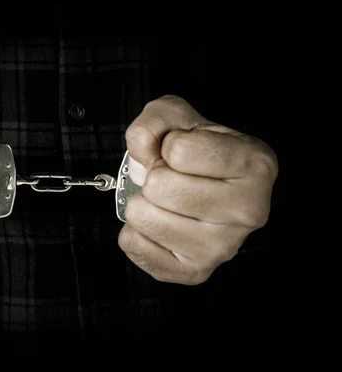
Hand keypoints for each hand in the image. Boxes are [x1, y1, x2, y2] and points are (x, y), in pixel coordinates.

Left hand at [119, 95, 277, 284]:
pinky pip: (133, 244)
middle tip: (174, 179)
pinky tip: (159, 222)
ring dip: (144, 203)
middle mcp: (248, 210)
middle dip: (154, 177)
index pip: (178, 151)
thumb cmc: (195, 151)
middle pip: (159, 186)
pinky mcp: (194, 271)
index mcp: (254, 164)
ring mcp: (223, 247)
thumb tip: (142, 152)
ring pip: (143, 217)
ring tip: (167, 201)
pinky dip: (135, 231)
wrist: (205, 185)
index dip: (169, 145)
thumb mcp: (177, 116)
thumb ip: (154, 121)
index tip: (184, 152)